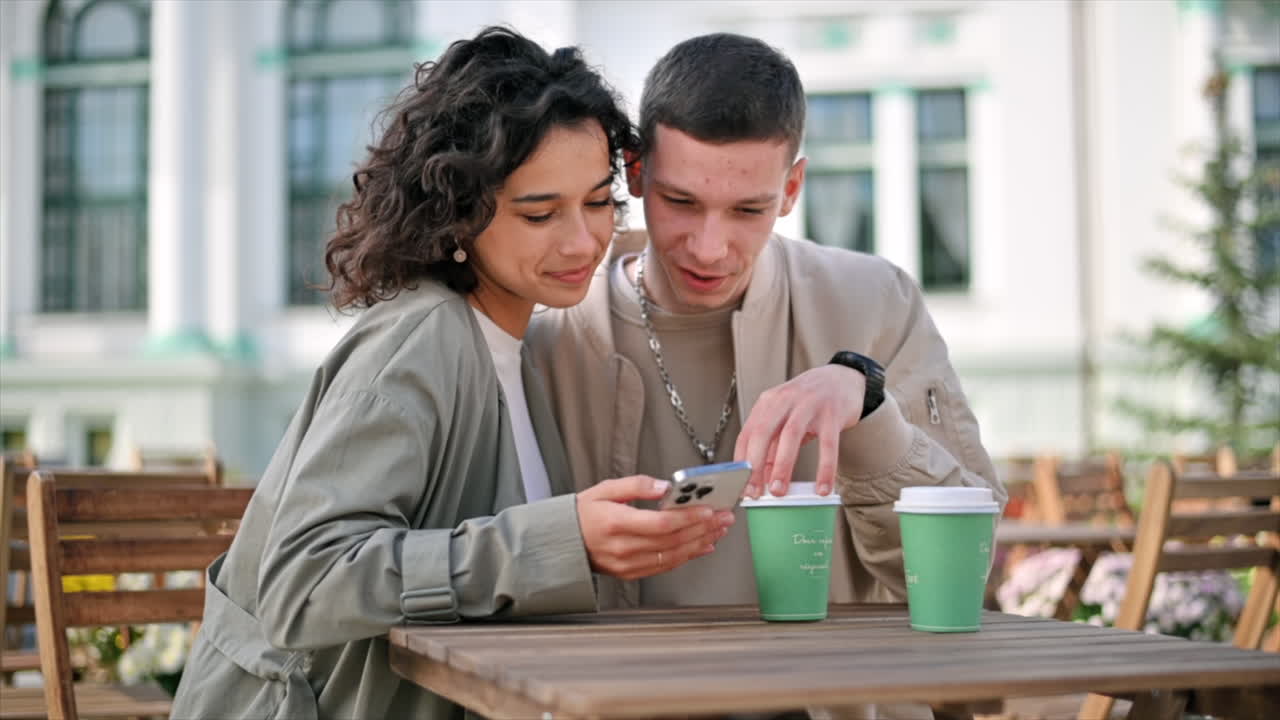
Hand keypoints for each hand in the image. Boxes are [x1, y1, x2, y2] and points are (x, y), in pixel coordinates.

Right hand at [576, 476, 733, 579]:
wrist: (564, 543)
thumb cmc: (584, 515)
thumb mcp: (605, 489)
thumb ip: (636, 485)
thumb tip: (664, 486)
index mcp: (615, 524)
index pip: (661, 523)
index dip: (689, 517)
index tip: (709, 509)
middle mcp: (623, 548)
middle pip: (673, 540)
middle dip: (704, 528)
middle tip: (724, 517)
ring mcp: (628, 564)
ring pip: (673, 556)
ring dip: (701, 543)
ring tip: (719, 530)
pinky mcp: (632, 573)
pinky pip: (665, 566)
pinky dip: (688, 556)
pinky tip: (702, 546)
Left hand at [734, 364, 863, 498]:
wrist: (842, 379)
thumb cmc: (809, 402)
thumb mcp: (786, 417)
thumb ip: (774, 445)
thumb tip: (762, 478)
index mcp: (768, 402)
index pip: (747, 433)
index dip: (741, 461)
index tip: (741, 486)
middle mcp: (785, 400)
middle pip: (763, 432)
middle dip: (756, 465)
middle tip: (754, 493)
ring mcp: (809, 404)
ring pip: (791, 436)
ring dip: (782, 466)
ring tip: (778, 492)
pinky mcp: (832, 414)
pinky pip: (828, 444)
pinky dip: (824, 468)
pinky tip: (823, 488)